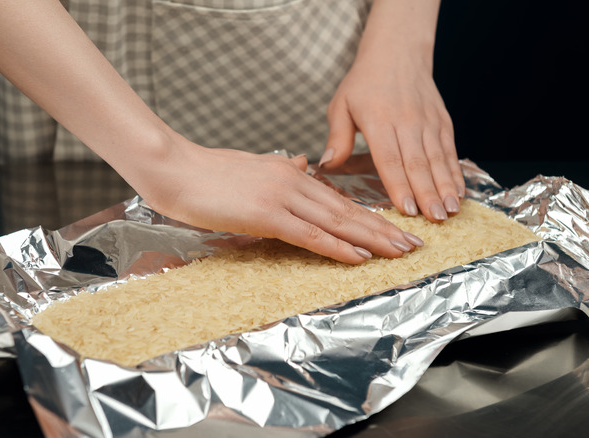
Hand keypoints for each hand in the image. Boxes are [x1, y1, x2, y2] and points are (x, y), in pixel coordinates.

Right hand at [139, 140, 423, 263]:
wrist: (176, 169)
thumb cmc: (207, 172)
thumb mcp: (252, 165)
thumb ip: (281, 169)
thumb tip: (303, 165)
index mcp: (290, 172)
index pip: (338, 198)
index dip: (368, 214)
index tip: (392, 226)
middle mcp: (293, 181)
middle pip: (347, 209)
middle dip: (383, 228)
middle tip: (413, 243)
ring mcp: (282, 197)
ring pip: (337, 221)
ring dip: (372, 238)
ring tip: (400, 251)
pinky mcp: (266, 214)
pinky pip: (310, 234)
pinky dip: (338, 246)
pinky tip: (359, 256)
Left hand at [320, 55, 463, 222]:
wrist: (397, 52)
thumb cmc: (363, 83)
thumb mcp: (341, 104)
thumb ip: (337, 137)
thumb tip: (326, 166)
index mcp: (379, 120)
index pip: (390, 158)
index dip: (399, 186)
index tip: (407, 210)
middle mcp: (406, 121)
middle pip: (418, 163)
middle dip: (427, 194)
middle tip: (433, 220)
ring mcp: (428, 121)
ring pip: (438, 159)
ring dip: (445, 187)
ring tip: (449, 212)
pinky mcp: (442, 122)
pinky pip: (449, 151)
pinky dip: (455, 173)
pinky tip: (458, 194)